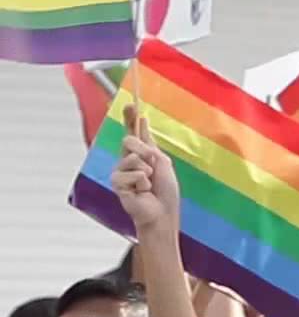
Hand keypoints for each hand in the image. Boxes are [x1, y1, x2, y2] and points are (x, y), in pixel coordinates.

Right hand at [109, 106, 180, 232]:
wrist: (162, 212)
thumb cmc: (165, 191)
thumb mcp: (162, 163)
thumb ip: (149, 145)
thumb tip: (140, 123)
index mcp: (142, 154)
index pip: (134, 133)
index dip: (130, 118)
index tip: (131, 104)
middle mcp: (128, 160)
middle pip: (129, 140)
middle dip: (144, 151)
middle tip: (152, 167)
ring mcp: (120, 171)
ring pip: (131, 158)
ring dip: (146, 171)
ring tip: (148, 184)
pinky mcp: (116, 183)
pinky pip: (130, 174)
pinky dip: (142, 182)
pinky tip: (142, 191)